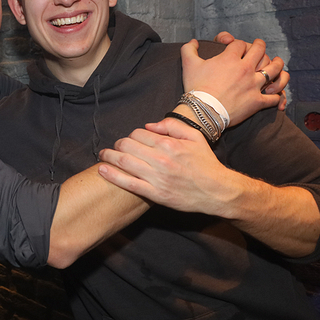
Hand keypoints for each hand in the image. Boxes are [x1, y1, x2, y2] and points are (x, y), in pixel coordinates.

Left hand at [97, 118, 241, 217]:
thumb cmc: (206, 163)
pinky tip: (102, 170)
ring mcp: (157, 178)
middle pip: (127, 146)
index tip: (130, 139)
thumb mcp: (195, 137)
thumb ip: (172, 126)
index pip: (139, 133)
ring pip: (124, 163)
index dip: (131, 135)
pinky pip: (128, 183)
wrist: (217, 191)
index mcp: (169, 144)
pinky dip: (112, 176)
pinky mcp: (155, 194)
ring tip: (103, 155)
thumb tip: (150, 125)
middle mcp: (161, 160)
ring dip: (108, 157)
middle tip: (114, 147)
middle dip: (117, 144)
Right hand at [181, 38, 286, 124]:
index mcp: (230, 58)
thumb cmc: (195, 88)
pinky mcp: (257, 102)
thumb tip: (193, 41)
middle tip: (260, 45)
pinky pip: (273, 97)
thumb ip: (188, 49)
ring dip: (277, 64)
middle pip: (260, 51)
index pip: (240, 44)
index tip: (237, 46)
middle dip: (260, 46)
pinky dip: (277, 95)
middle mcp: (245, 69)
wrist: (202, 112)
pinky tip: (276, 94)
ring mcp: (253, 85)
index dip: (238, 43)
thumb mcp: (188, 65)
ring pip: (273, 70)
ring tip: (277, 62)